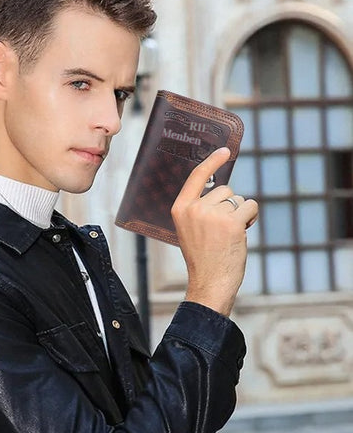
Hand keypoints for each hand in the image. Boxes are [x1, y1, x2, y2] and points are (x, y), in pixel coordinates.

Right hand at [171, 147, 258, 316]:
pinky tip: (241, 234)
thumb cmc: (204, 259)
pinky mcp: (231, 223)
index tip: (225, 150)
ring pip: (238, 200)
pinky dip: (252, 218)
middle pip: (223, 190)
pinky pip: (250, 206)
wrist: (209, 283)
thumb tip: (223, 190)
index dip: (212, 161)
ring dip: (240, 215)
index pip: (197, 177)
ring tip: (229, 236)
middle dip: (229, 207)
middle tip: (221, 232)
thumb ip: (200, 209)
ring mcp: (213, 215)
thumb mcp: (191, 230)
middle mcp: (195, 209)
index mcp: (181, 210)